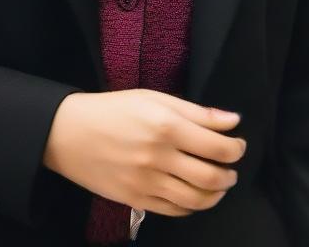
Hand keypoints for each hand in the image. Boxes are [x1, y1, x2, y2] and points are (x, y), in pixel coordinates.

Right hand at [42, 89, 245, 217]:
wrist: (69, 133)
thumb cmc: (113, 109)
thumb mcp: (153, 98)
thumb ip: (195, 111)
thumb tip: (232, 121)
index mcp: (165, 125)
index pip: (216, 146)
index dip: (236, 148)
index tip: (238, 144)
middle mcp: (159, 156)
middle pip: (211, 176)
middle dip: (229, 174)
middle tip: (231, 168)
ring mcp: (147, 182)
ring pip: (196, 200)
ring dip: (216, 194)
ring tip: (219, 184)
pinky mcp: (137, 200)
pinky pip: (175, 211)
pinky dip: (192, 206)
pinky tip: (195, 195)